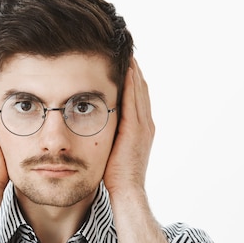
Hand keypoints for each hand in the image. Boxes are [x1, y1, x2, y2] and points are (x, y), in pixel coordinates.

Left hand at [103, 57, 154, 194]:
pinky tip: (127, 69)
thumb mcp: (114, 150)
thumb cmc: (117, 176)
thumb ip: (111, 135)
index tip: (126, 64)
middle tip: (128, 52)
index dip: (134, 80)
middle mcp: (146, 124)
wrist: (127, 190)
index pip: (138, 98)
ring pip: (139, 90)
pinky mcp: (136, 129)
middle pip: (141, 89)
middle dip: (135, 71)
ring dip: (134, 71)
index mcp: (142, 129)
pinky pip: (134, 100)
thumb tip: (98, 125)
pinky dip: (132, 83)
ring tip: (128, 54)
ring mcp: (143, 126)